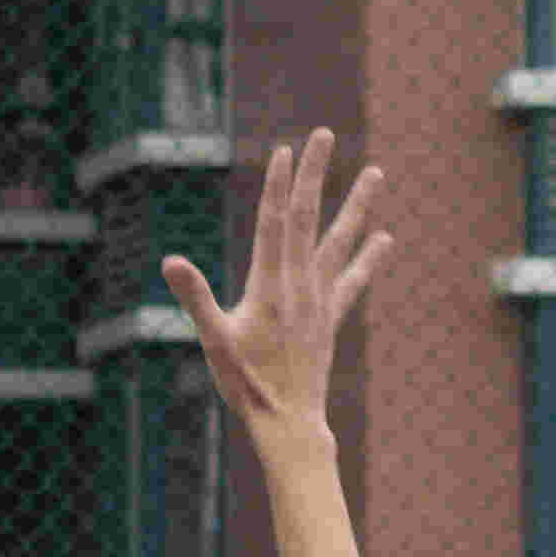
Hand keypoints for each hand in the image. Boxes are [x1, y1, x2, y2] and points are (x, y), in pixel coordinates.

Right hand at [164, 122, 390, 444]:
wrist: (288, 422)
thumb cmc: (246, 384)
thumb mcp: (214, 340)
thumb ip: (196, 298)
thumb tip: (171, 262)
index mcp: (270, 285)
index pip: (274, 222)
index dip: (279, 185)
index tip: (285, 150)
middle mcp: (299, 285)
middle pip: (307, 218)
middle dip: (313, 174)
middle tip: (323, 134)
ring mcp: (319, 300)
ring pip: (339, 242)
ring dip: (357, 206)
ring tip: (376, 173)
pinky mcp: (330, 319)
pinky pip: (352, 282)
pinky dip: (367, 259)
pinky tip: (384, 237)